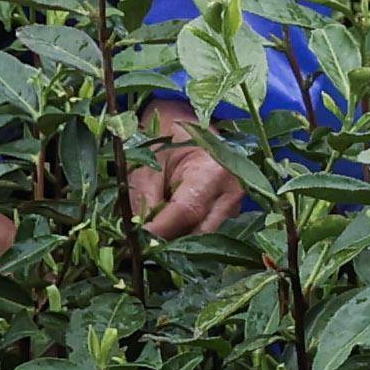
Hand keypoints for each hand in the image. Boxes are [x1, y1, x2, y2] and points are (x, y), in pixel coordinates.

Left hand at [128, 97, 245, 239]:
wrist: (188, 124)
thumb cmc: (166, 139)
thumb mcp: (146, 165)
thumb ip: (143, 202)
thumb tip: (138, 238)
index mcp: (213, 171)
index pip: (187, 212)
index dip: (158, 232)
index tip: (134, 245)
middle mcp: (232, 191)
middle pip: (200, 234)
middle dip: (169, 243)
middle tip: (140, 245)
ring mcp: (235, 206)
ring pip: (204, 240)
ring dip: (177, 243)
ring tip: (152, 236)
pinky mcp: (230, 215)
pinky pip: (207, 235)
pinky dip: (186, 236)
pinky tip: (169, 230)